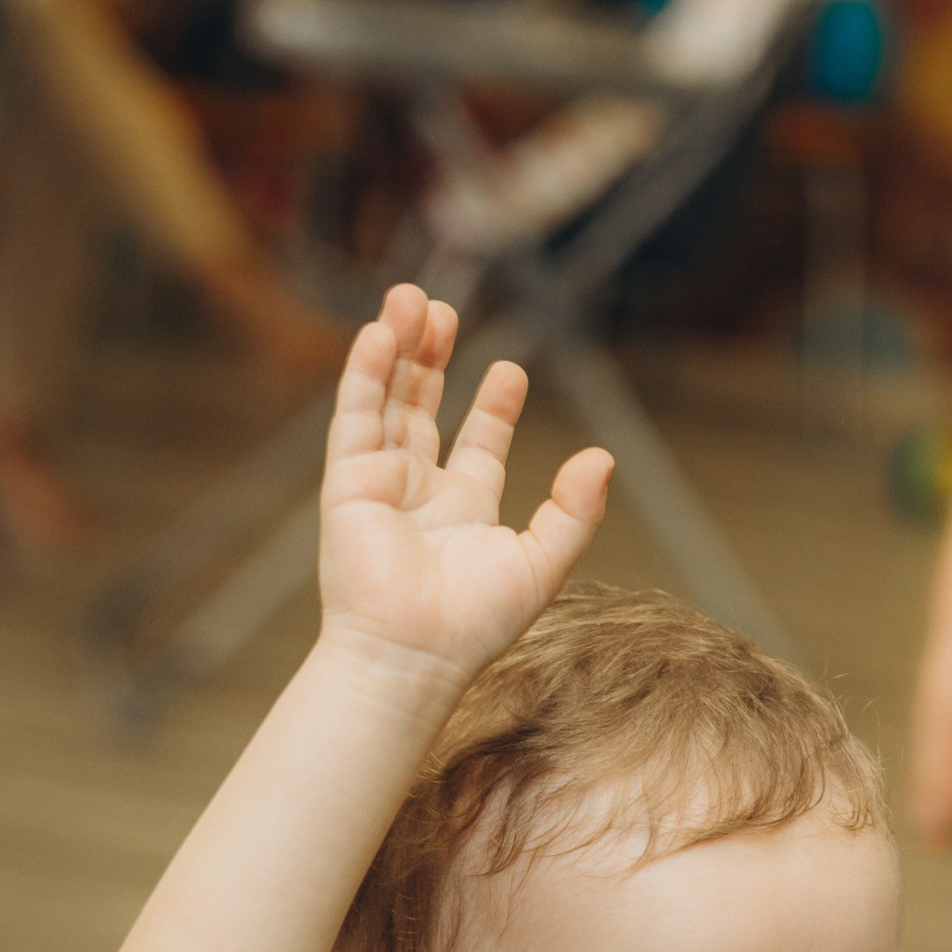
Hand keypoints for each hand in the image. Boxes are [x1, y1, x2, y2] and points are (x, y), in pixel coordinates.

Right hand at [317, 286, 611, 683]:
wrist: (414, 653)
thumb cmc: (476, 623)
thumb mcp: (543, 562)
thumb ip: (575, 511)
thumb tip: (603, 458)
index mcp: (467, 512)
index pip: (478, 443)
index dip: (493, 405)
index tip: (508, 368)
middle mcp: (421, 493)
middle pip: (423, 409)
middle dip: (432, 359)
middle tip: (443, 310)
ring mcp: (381, 483)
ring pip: (388, 401)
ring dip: (399, 350)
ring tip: (412, 298)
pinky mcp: (348, 480)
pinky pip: (356, 413)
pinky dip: (367, 370)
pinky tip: (381, 331)